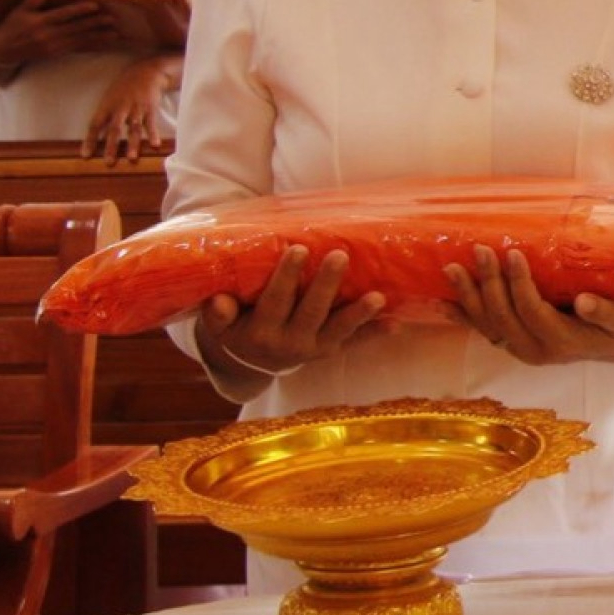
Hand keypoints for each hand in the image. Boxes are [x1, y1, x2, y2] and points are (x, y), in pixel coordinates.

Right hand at [0, 0, 119, 69]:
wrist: (3, 51)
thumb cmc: (12, 28)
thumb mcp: (19, 12)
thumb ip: (33, 1)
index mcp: (40, 21)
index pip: (63, 14)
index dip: (79, 9)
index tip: (95, 5)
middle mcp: (48, 34)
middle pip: (76, 27)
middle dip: (95, 23)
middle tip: (112, 19)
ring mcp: (53, 45)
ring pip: (79, 40)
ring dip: (98, 37)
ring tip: (114, 34)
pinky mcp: (55, 53)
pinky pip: (76, 49)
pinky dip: (90, 46)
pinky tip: (102, 44)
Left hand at [84, 55, 172, 162]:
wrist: (146, 71)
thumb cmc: (125, 87)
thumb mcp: (110, 98)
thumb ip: (105, 117)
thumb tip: (97, 137)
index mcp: (107, 106)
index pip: (95, 125)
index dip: (90, 140)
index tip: (85, 155)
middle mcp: (120, 108)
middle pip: (114, 129)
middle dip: (111, 146)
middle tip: (109, 162)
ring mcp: (136, 108)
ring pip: (133, 128)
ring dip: (133, 144)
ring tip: (131, 158)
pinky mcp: (150, 108)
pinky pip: (151, 123)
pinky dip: (153, 134)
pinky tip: (155, 145)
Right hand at [194, 246, 385, 389]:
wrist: (248, 366)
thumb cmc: (235, 331)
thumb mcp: (219, 327)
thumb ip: (218, 315)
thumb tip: (218, 301)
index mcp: (261, 332)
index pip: (275, 300)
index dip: (286, 276)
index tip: (298, 249)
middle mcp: (289, 343)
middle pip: (311, 312)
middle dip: (326, 285)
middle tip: (340, 256)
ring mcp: (313, 349)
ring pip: (338, 331)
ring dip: (359, 314)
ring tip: (378, 297)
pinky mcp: (330, 351)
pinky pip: (355, 344)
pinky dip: (374, 334)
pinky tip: (395, 324)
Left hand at [445, 245, 613, 366]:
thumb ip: (606, 313)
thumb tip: (584, 302)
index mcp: (562, 342)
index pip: (531, 310)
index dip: (519, 283)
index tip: (513, 253)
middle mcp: (536, 350)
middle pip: (503, 316)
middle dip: (489, 282)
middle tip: (481, 250)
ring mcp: (522, 349)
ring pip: (486, 324)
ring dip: (467, 296)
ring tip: (452, 269)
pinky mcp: (514, 343)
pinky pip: (483, 330)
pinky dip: (461, 316)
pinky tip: (441, 302)